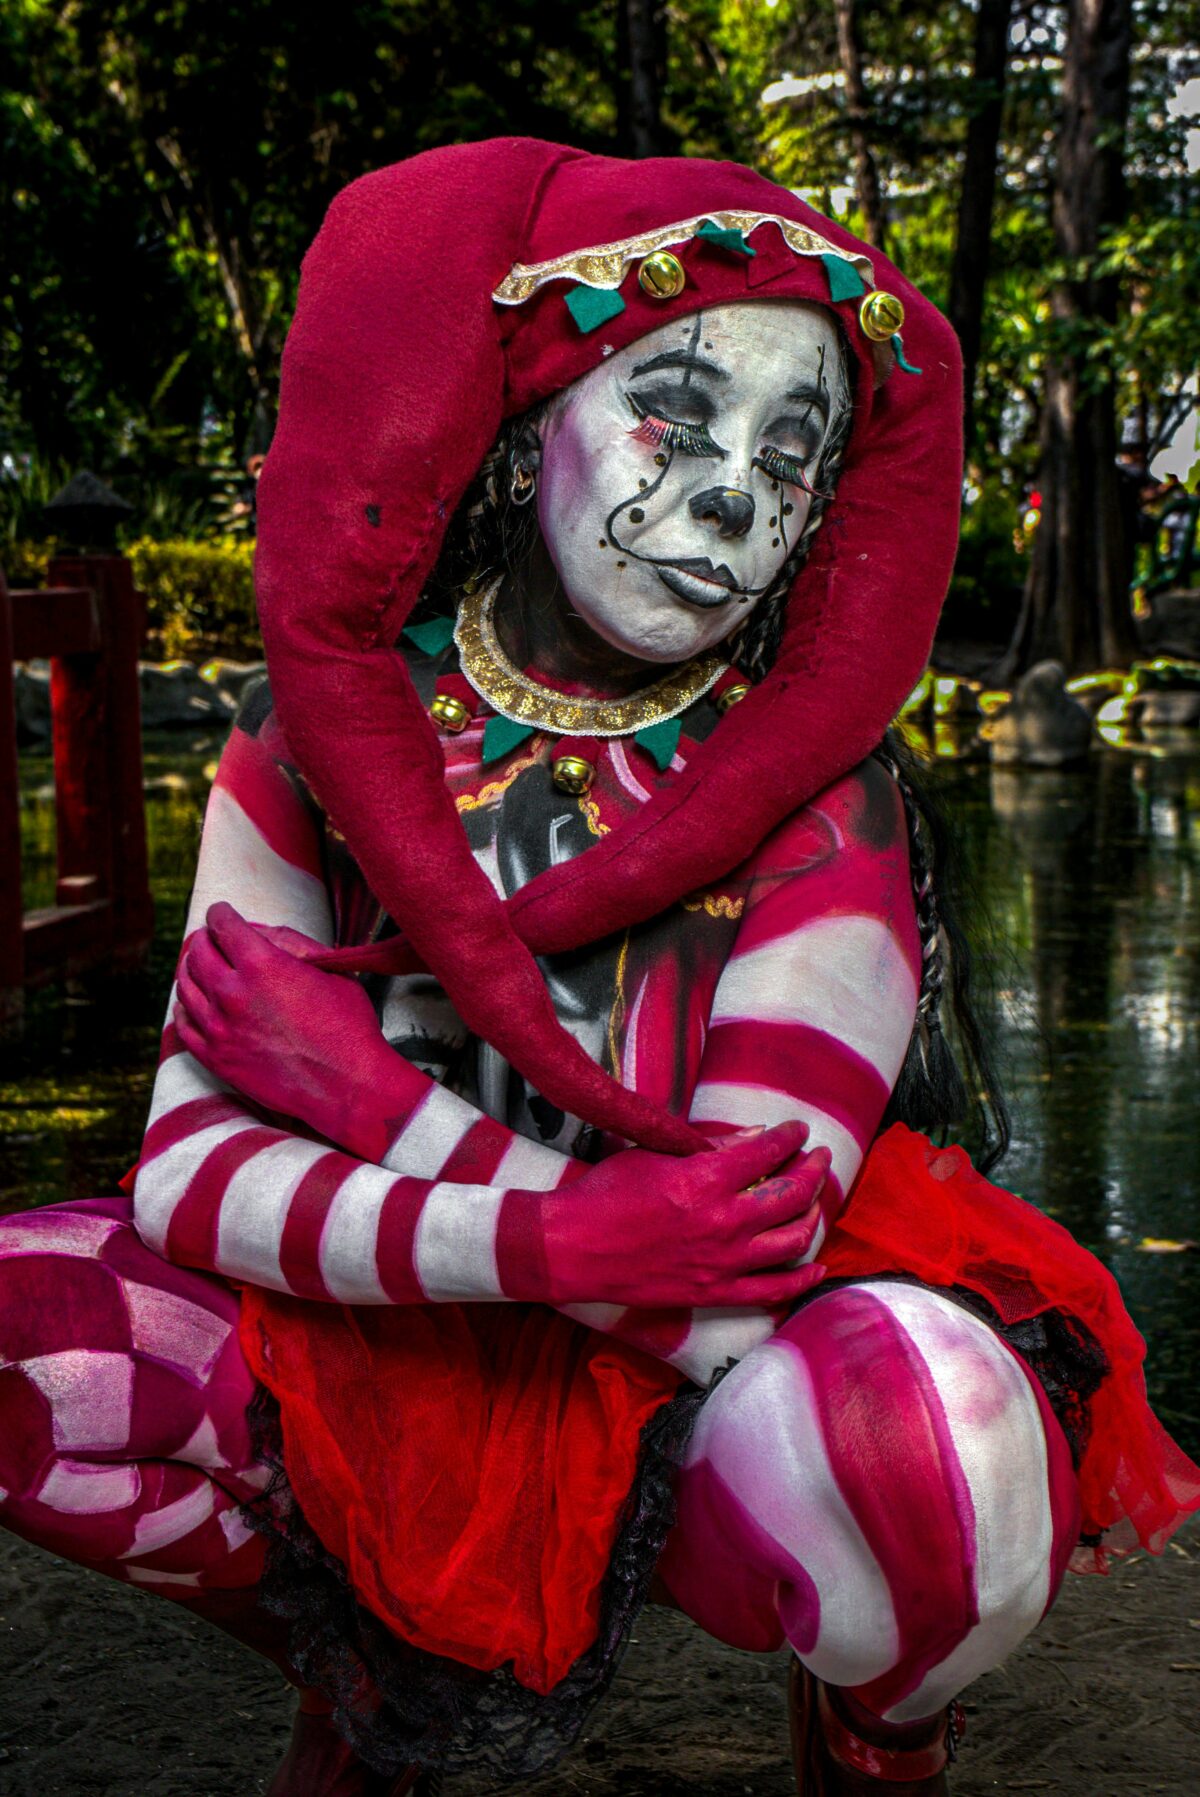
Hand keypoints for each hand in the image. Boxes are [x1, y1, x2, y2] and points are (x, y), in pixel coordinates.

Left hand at [173, 902, 418, 1149]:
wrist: (348, 1087)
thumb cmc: (348, 1025)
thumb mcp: (330, 970)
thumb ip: (290, 943)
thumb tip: (256, 931)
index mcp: (263, 965)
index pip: (223, 924)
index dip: (221, 913)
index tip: (222, 913)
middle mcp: (233, 993)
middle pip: (198, 951)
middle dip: (205, 938)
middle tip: (211, 937)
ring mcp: (220, 1029)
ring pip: (184, 985)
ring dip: (190, 968)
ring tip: (199, 964)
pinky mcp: (216, 1058)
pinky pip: (183, 1024)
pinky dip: (184, 1006)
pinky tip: (191, 1002)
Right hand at [537, 1121, 828, 1309]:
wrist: (572, 1249)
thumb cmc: (605, 1194)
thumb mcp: (654, 1154)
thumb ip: (710, 1146)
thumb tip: (755, 1138)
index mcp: (706, 1179)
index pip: (768, 1150)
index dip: (790, 1136)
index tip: (798, 1129)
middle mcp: (724, 1221)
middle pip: (792, 1193)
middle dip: (813, 1169)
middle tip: (818, 1157)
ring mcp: (723, 1262)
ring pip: (794, 1239)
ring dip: (814, 1214)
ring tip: (815, 1198)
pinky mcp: (715, 1293)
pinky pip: (774, 1290)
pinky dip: (802, 1278)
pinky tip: (817, 1265)